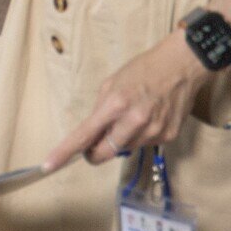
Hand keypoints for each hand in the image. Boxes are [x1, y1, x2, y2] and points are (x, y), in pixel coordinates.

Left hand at [43, 31, 210, 171]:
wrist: (181, 65)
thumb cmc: (142, 70)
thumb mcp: (111, 83)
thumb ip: (100, 110)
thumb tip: (93, 134)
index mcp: (115, 104)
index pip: (85, 135)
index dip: (65, 152)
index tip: (49, 165)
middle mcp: (135, 121)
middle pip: (106, 152)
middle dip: (96, 151)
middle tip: (94, 144)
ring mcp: (154, 131)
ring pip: (126, 149)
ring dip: (120, 140)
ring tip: (131, 116)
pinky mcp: (169, 136)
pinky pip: (145, 144)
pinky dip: (140, 136)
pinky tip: (149, 117)